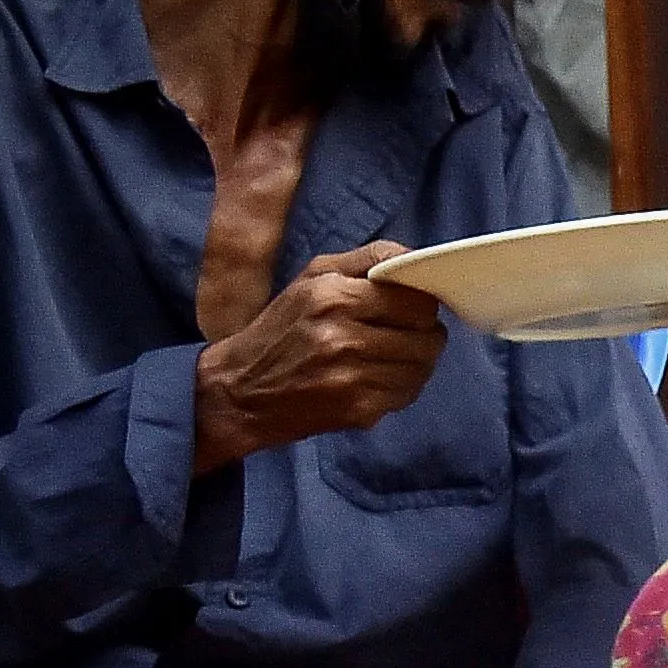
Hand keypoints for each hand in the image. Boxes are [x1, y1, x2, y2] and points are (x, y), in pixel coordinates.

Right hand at [193, 242, 445, 471]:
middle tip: (399, 335)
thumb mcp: (312, 277)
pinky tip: (372, 380)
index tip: (409, 310)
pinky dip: (398, 389)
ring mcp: (352, 378)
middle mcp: (343, 338)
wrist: (240, 390)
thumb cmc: (281, 327)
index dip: (421, 306)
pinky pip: (406, 395)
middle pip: (428, 338)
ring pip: (422, 369)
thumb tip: (413, 257)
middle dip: (421, 336)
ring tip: (384, 358)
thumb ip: (367, 260)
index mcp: (332, 297)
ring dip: (412, 364)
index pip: (418, 303)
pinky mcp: (358, 410)